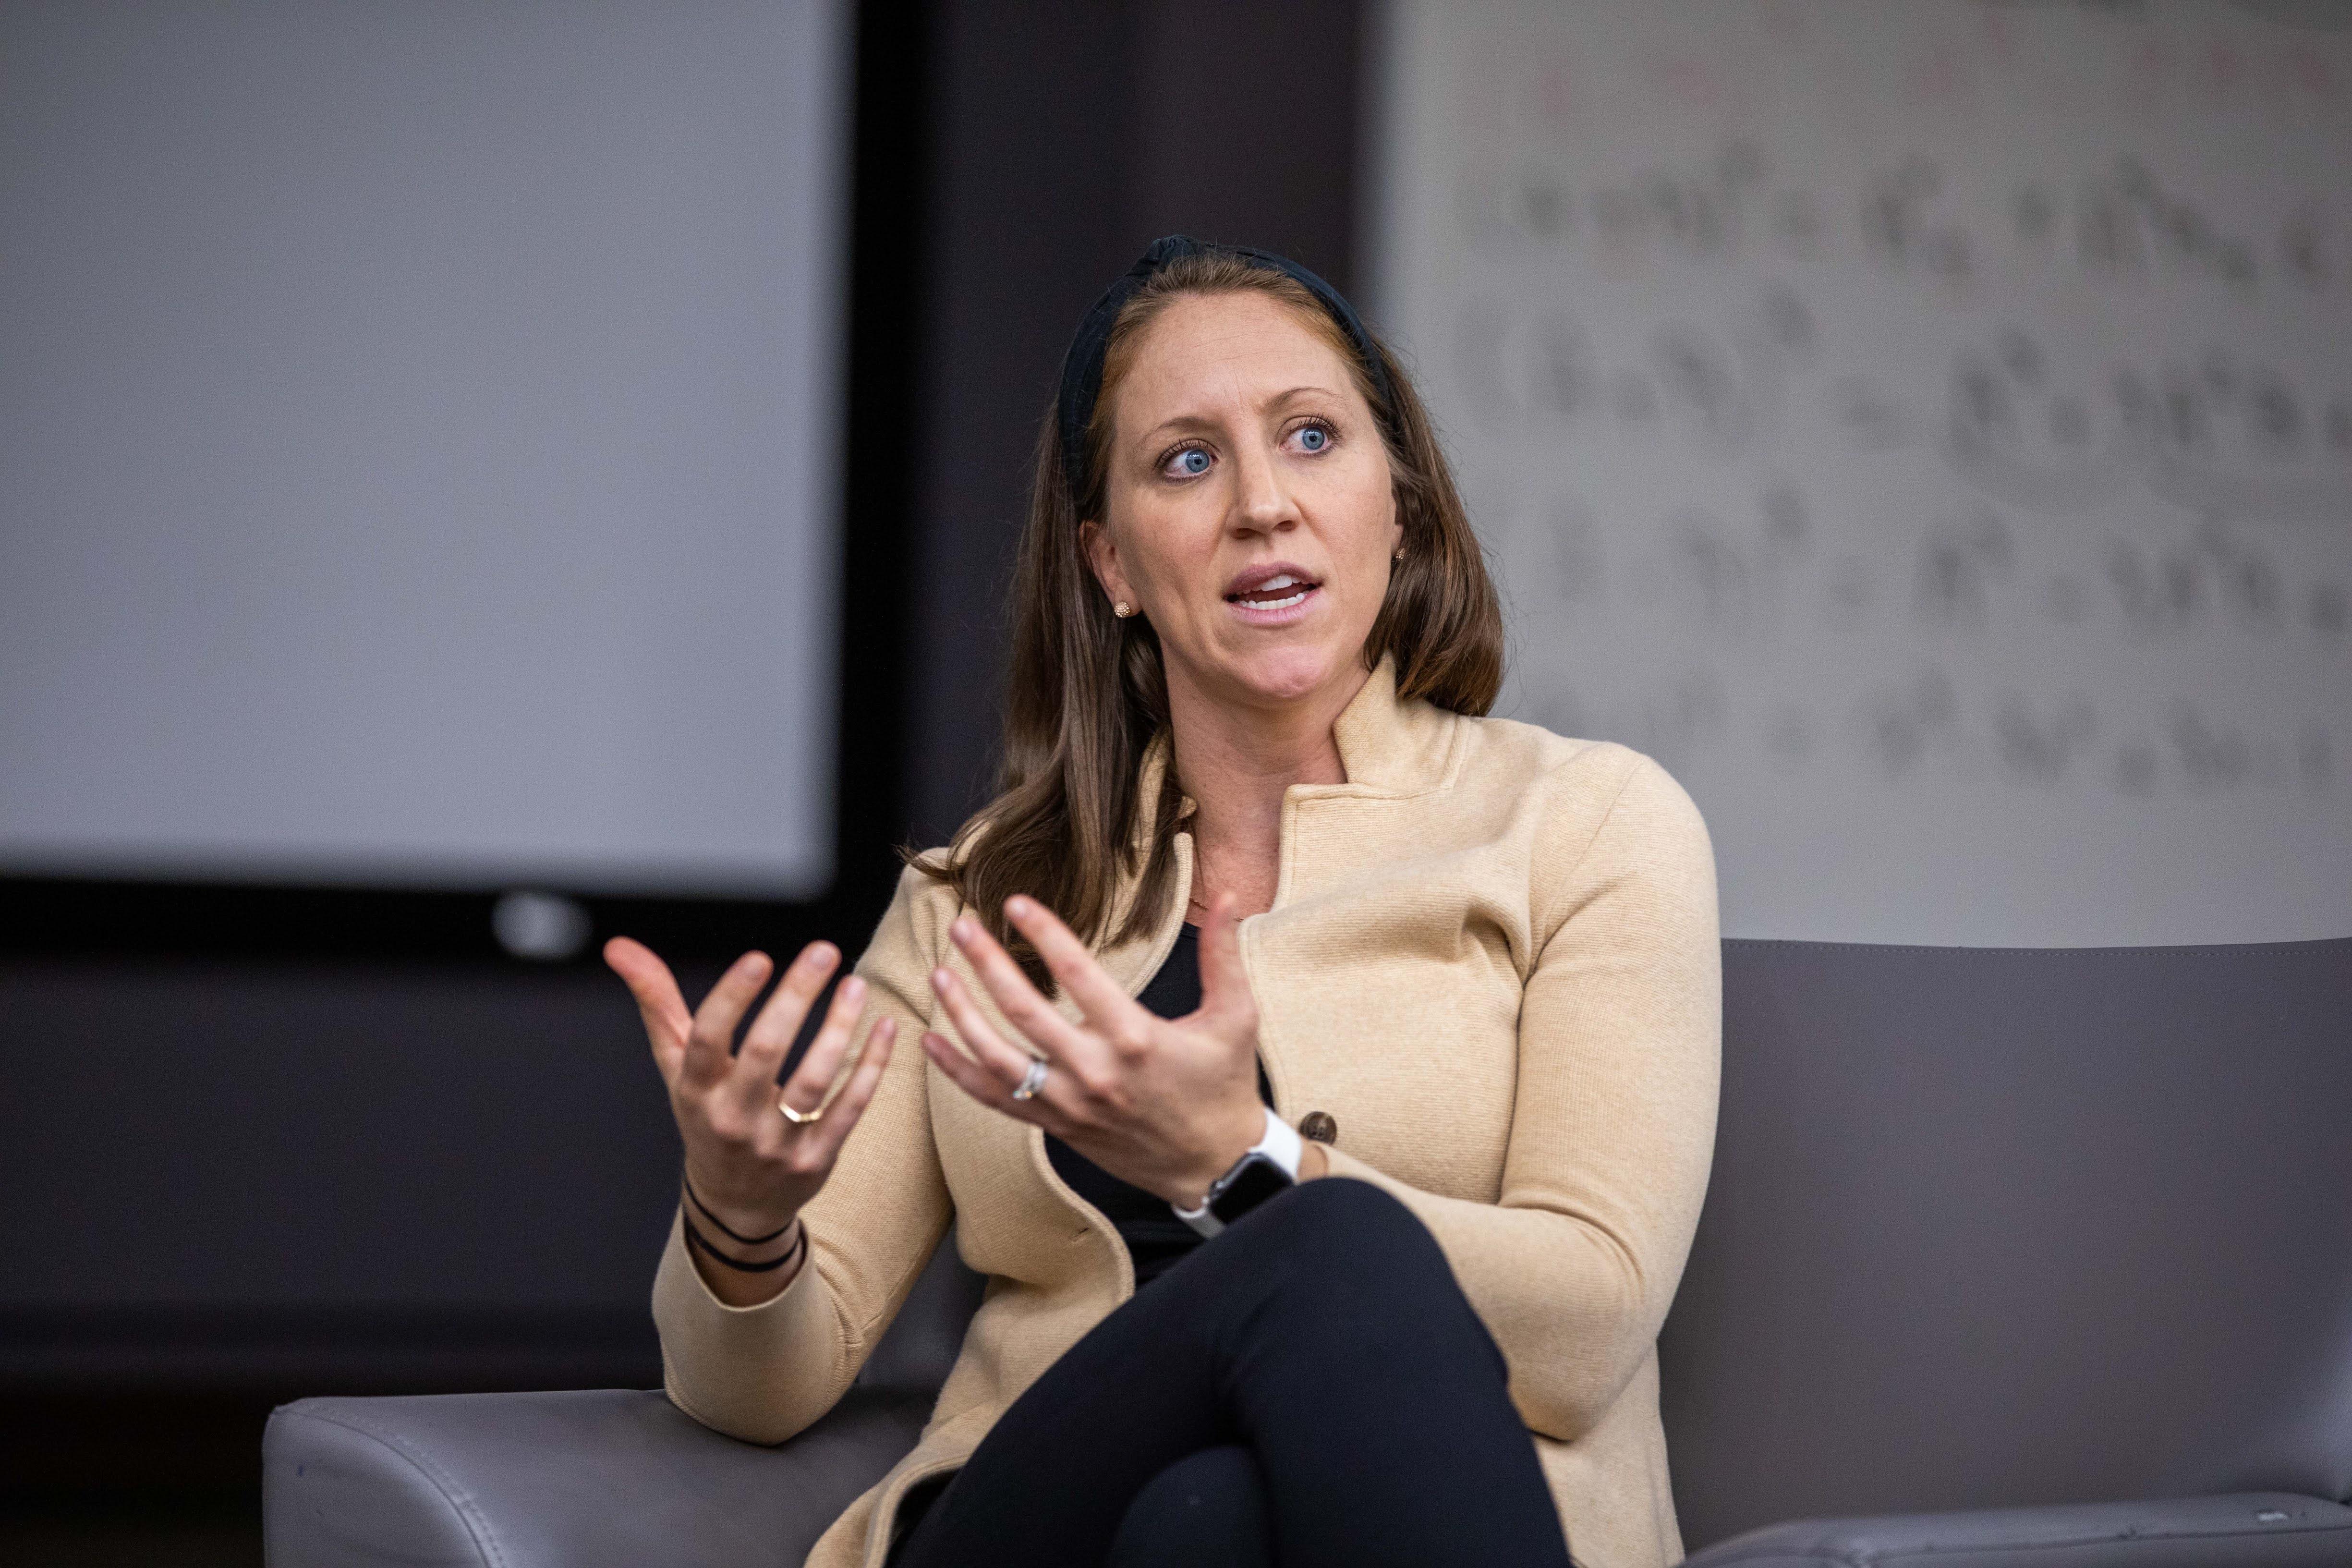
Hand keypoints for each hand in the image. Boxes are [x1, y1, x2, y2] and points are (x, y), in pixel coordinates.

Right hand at [605, 937, 895, 1268]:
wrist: (733, 1203)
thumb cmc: (706, 1115)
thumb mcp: (676, 1065)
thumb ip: (656, 1002)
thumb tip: (618, 946)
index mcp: (695, 1091)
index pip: (707, 1039)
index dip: (731, 998)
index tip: (760, 958)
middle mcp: (732, 1118)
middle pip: (765, 1052)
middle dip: (795, 998)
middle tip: (824, 950)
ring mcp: (776, 1143)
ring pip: (814, 1081)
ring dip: (839, 1029)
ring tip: (855, 985)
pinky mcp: (816, 1159)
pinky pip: (850, 1108)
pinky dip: (871, 1067)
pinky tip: (886, 1028)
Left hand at [921, 893, 1264, 1206]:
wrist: (1215, 1167)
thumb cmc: (1225, 1087)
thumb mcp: (1236, 1018)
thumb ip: (1223, 956)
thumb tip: (1234, 897)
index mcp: (1136, 1037)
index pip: (1077, 972)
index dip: (1043, 932)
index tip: (1015, 902)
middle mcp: (1095, 1071)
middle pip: (1024, 1011)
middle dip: (987, 964)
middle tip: (961, 927)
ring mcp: (1070, 1103)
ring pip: (998, 1058)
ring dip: (961, 1015)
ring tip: (939, 975)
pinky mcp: (1057, 1126)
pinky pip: (995, 1099)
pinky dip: (957, 1072)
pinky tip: (930, 1042)